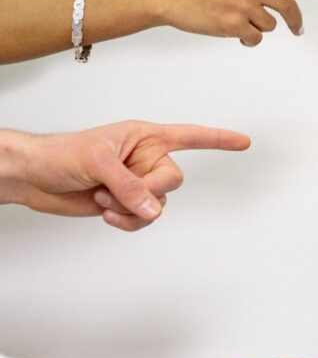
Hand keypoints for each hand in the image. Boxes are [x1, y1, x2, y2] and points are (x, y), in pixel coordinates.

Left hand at [4, 121, 249, 231]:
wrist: (34, 178)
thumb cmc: (61, 154)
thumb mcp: (97, 163)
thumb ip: (128, 185)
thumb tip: (152, 209)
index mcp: (146, 137)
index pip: (191, 136)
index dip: (219, 139)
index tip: (244, 142)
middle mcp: (146, 159)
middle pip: (173, 181)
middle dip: (149, 191)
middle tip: (120, 191)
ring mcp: (136, 183)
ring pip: (159, 205)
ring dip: (133, 209)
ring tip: (104, 200)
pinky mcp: (125, 204)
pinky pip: (144, 219)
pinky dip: (128, 221)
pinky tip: (107, 214)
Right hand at [154, 0, 317, 46]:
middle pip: (288, 7)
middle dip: (294, 21)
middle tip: (297, 30)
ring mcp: (245, 4)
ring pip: (270, 25)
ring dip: (257, 28)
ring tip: (236, 21)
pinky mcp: (235, 24)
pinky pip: (256, 38)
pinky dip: (248, 40)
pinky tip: (232, 33)